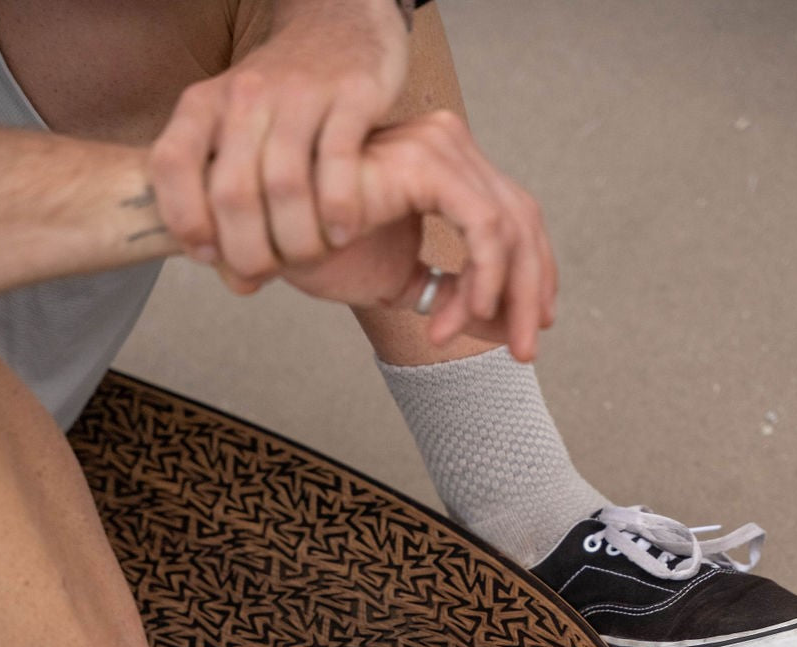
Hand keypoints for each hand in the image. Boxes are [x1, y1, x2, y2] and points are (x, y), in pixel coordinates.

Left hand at [149, 0, 408, 273]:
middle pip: (232, 191)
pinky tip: (342, 234)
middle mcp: (246, 95)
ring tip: (309, 257)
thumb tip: (238, 284)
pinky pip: (337, 162)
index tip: (208, 256)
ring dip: (296, 240)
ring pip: (285, 185)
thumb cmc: (284, 101)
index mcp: (206, 105)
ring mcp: (298, 93)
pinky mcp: (350, 94)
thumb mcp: (239, 136)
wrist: (340, 22)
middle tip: (268, 272)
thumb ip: (230, 206)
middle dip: (248, 251)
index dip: (184, 220)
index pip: (170, 164)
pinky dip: (338, 209)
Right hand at [224, 112, 556, 361]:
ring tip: (491, 339)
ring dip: (509, 295)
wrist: (265, 235)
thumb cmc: (320, 250)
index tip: (526, 331)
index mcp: (445, 165)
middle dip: (531, 293)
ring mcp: (438, 147)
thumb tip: (504, 326)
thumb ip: (451, 296)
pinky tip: (459, 316)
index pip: (513, 219)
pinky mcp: (426, 163)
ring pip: (511, 226)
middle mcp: (447, 145)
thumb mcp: (400, 280)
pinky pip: (483, 224)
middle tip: (526, 352)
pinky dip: (484, 275)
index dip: (530, 279)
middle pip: (522, 220)